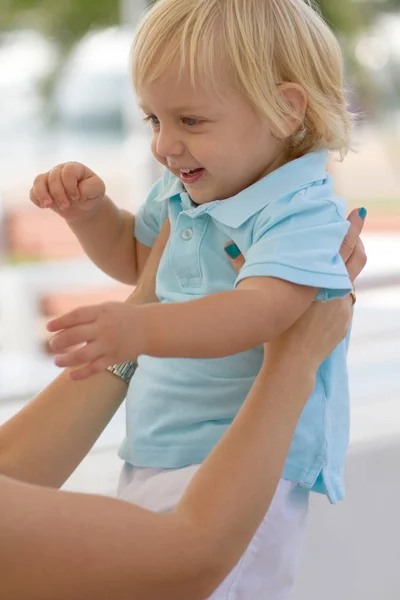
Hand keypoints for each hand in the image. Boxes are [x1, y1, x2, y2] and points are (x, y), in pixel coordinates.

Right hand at [30, 162, 105, 223]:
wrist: (84, 207)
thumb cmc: (92, 195)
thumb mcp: (98, 190)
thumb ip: (89, 188)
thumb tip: (74, 192)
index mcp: (74, 168)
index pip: (68, 171)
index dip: (70, 186)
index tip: (77, 197)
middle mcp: (60, 170)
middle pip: (53, 177)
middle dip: (58, 194)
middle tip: (66, 206)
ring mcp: (49, 179)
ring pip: (39, 181)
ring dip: (43, 195)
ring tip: (48, 206)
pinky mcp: (42, 190)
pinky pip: (33, 192)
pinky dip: (36, 199)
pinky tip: (43, 206)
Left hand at [47, 303, 145, 380]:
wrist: (149, 328)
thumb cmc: (123, 316)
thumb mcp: (106, 308)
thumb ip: (87, 315)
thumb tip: (61, 325)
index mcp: (101, 312)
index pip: (76, 316)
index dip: (60, 322)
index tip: (48, 327)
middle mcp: (104, 328)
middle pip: (75, 335)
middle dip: (59, 341)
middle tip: (52, 345)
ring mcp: (109, 344)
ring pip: (82, 355)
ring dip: (66, 360)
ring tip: (56, 361)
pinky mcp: (114, 358)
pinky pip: (95, 368)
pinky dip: (81, 374)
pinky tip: (70, 376)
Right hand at [224, 207, 367, 368]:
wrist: (292, 362)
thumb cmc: (274, 327)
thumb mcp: (259, 291)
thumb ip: (244, 265)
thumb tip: (229, 246)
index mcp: (320, 278)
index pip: (342, 245)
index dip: (350, 227)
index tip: (356, 212)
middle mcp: (338, 289)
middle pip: (357, 258)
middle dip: (357, 240)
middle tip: (356, 223)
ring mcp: (344, 307)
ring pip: (351, 279)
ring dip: (347, 266)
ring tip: (343, 256)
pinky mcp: (344, 322)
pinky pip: (345, 299)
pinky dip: (340, 290)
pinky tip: (330, 289)